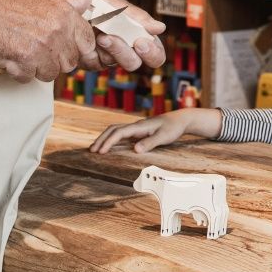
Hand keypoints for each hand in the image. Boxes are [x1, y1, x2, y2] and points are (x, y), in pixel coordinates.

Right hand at [0, 0, 99, 81]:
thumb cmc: (4, 3)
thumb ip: (66, 7)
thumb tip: (86, 3)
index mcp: (65, 15)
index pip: (88, 42)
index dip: (78, 49)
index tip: (68, 50)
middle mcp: (58, 32)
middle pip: (70, 62)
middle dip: (55, 60)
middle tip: (37, 50)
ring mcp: (42, 48)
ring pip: (50, 73)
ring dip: (37, 68)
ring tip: (22, 52)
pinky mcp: (25, 62)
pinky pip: (29, 78)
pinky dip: (18, 72)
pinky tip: (10, 57)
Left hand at [70, 0, 166, 71]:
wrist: (66, 5)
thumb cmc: (93, 3)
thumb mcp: (116, 5)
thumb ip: (137, 17)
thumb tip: (161, 28)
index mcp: (137, 33)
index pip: (156, 51)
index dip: (154, 50)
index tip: (142, 40)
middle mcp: (127, 47)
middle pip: (146, 62)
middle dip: (144, 53)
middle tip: (135, 42)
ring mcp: (112, 56)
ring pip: (128, 63)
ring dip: (119, 49)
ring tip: (105, 36)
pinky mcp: (95, 62)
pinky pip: (103, 63)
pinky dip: (100, 50)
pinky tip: (94, 39)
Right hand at [90, 108, 217, 154]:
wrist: (180, 119)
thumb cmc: (173, 128)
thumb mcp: (164, 136)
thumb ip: (150, 142)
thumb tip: (135, 150)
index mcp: (140, 126)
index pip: (119, 132)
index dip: (108, 142)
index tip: (100, 152)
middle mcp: (136, 125)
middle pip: (113, 129)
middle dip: (101, 139)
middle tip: (91, 151)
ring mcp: (136, 128)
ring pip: (115, 130)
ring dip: (105, 138)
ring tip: (95, 149)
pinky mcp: (138, 131)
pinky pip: (121, 134)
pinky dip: (112, 139)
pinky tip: (109, 147)